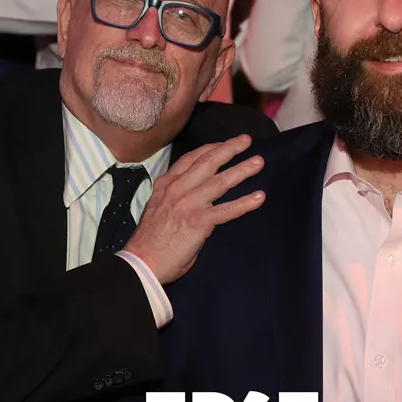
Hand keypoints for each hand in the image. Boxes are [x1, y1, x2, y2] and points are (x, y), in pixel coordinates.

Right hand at [124, 135, 265, 283]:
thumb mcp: (156, 207)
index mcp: (166, 185)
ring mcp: (189, 203)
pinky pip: (227, 210)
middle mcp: (177, 189)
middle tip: (246, 140)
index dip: (210, 148)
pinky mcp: (199, 221)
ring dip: (242, 170)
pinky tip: (259, 197)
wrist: (142, 261)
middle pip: (208, 162)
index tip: (224, 143)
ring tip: (259, 162)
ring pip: (220, 181)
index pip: (190, 159)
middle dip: (229, 149)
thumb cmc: (149, 240)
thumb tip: (189, 194)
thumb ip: (172, 196)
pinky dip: (244, 203)